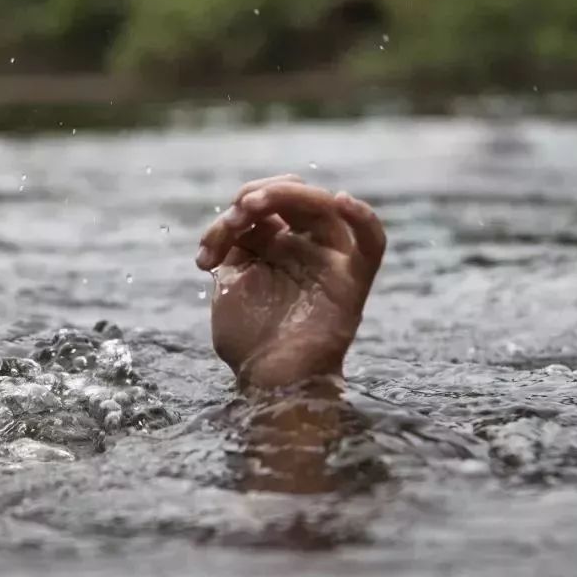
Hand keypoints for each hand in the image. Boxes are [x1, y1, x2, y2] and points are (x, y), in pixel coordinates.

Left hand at [196, 176, 383, 391]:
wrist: (269, 382)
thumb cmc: (248, 342)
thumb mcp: (229, 285)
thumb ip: (235, 248)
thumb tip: (237, 220)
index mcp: (273, 247)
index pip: (260, 209)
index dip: (229, 219)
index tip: (205, 256)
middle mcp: (304, 247)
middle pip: (291, 196)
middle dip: (254, 197)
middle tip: (232, 219)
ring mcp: (329, 260)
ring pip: (322, 206)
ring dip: (285, 194)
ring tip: (249, 207)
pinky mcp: (353, 281)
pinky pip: (372, 243)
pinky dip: (363, 218)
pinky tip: (341, 201)